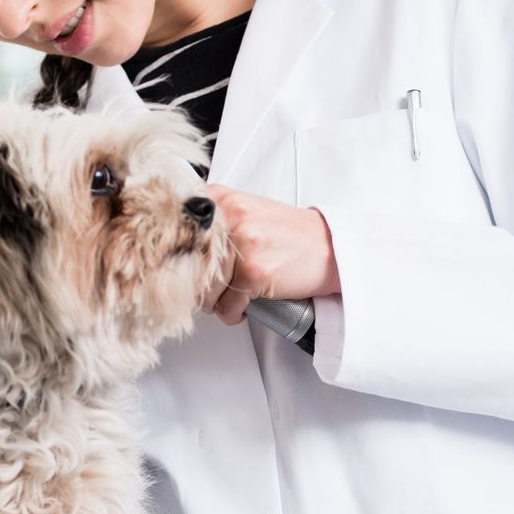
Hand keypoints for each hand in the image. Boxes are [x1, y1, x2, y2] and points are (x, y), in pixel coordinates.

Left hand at [198, 185, 340, 325]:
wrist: (331, 247)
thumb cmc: (292, 234)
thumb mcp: (250, 212)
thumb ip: (218, 221)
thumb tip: (184, 250)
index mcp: (224, 199)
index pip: (181, 233)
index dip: (184, 258)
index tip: (187, 269)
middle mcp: (232, 218)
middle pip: (192, 265)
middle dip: (199, 285)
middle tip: (210, 292)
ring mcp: (243, 245)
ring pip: (206, 289)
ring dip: (214, 304)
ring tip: (228, 301)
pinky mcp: (255, 272)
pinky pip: (227, 306)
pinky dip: (231, 314)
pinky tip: (241, 309)